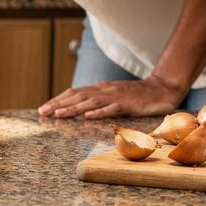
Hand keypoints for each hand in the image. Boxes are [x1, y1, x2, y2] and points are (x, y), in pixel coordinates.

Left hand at [38, 76, 183, 118]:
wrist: (161, 89)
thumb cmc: (135, 96)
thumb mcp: (112, 96)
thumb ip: (97, 100)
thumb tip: (78, 108)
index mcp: (100, 88)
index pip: (74, 93)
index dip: (58, 100)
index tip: (43, 108)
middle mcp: (106, 90)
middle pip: (78, 96)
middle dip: (59, 104)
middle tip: (43, 112)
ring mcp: (117, 97)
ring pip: (91, 102)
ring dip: (74, 109)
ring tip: (59, 115)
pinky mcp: (128, 105)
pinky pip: (112, 109)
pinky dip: (100, 112)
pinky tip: (88, 117)